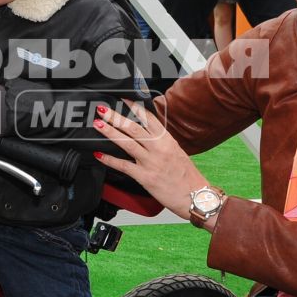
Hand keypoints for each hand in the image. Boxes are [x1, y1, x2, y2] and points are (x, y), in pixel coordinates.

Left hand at [93, 102, 209, 219]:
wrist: (197, 197)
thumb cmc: (188, 178)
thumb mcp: (178, 153)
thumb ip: (162, 143)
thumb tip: (148, 135)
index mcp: (167, 140)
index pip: (149, 118)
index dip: (135, 107)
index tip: (124, 99)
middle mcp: (159, 149)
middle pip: (134, 128)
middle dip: (116, 117)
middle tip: (103, 109)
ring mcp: (151, 162)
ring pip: (126, 143)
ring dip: (110, 132)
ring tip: (99, 125)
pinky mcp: (145, 177)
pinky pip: (124, 166)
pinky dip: (109, 160)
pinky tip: (99, 154)